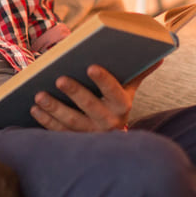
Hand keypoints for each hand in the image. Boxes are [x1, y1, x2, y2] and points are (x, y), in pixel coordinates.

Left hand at [28, 62, 160, 132]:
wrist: (113, 141)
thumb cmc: (116, 104)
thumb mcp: (128, 90)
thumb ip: (139, 72)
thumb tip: (160, 54)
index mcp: (122, 105)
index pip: (114, 92)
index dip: (103, 80)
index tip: (91, 66)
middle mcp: (109, 122)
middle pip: (90, 107)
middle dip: (74, 92)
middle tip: (59, 79)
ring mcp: (91, 134)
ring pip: (71, 122)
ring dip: (54, 108)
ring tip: (39, 95)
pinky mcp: (75, 142)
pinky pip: (59, 132)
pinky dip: (46, 121)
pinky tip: (35, 108)